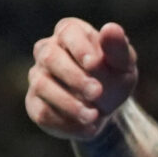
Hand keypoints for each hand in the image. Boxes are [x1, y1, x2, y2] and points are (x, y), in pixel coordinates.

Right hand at [26, 17, 137, 140]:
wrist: (106, 108)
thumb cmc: (114, 77)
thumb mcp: (123, 64)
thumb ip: (117, 48)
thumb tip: (110, 28)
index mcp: (70, 33)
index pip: (68, 32)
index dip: (80, 47)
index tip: (95, 64)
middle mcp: (48, 50)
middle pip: (50, 57)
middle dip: (74, 76)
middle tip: (97, 92)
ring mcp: (38, 76)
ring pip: (42, 86)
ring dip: (69, 103)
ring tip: (94, 115)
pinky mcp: (34, 103)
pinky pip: (42, 112)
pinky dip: (66, 123)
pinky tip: (88, 128)